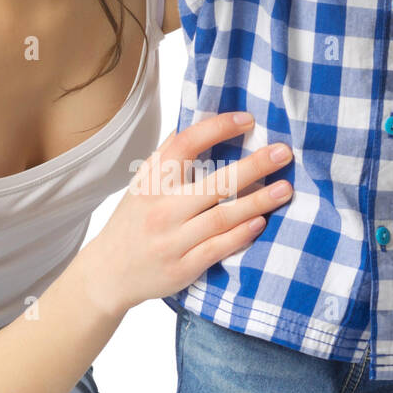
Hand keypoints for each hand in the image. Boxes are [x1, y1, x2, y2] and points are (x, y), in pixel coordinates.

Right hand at [83, 112, 293, 315]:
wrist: (108, 273)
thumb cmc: (133, 222)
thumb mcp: (142, 185)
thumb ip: (168, 157)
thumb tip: (196, 121)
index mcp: (152, 182)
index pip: (186, 145)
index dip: (218, 128)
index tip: (248, 120)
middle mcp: (161, 209)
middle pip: (215, 184)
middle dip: (254, 166)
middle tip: (283, 152)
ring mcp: (172, 240)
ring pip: (222, 217)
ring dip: (258, 202)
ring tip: (284, 189)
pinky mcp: (182, 267)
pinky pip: (218, 248)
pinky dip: (241, 235)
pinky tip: (261, 222)